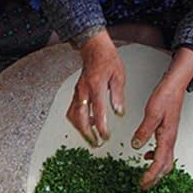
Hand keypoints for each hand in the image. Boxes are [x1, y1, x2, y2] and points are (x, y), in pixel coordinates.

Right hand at [67, 30, 124, 146]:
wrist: (94, 50)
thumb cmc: (107, 61)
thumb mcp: (119, 76)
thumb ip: (118, 96)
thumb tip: (119, 112)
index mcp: (95, 85)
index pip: (97, 110)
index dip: (101, 126)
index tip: (105, 136)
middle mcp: (83, 90)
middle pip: (80, 117)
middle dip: (87, 133)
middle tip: (96, 143)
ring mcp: (77, 92)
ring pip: (73, 116)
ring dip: (81, 129)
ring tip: (92, 136)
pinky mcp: (76, 94)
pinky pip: (73, 111)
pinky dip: (79, 120)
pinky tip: (89, 123)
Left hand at [131, 47, 192, 189]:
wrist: (175, 86)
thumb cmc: (166, 97)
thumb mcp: (151, 113)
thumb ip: (144, 131)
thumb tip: (136, 145)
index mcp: (167, 137)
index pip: (160, 163)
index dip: (151, 176)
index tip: (142, 183)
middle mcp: (171, 139)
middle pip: (166, 166)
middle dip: (155, 178)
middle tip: (143, 186)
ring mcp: (170, 136)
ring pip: (166, 160)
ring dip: (156, 170)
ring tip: (145, 176)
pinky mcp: (168, 132)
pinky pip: (164, 151)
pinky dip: (156, 158)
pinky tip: (147, 156)